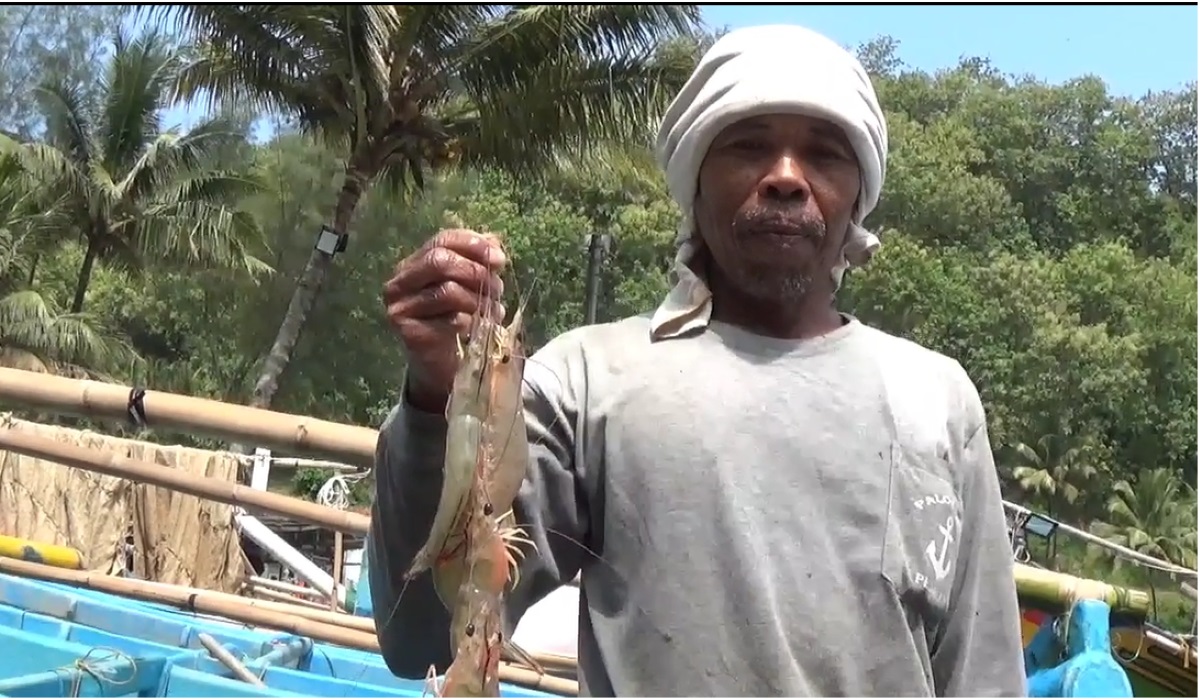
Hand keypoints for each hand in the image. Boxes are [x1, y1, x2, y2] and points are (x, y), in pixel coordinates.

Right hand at [383, 229, 506, 412]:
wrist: (440, 363)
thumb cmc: (455, 319)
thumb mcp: (469, 286)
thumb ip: (478, 261)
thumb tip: (494, 242)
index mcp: (413, 263)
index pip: (442, 240)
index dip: (473, 245)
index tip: (500, 259)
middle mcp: (399, 281)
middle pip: (440, 261)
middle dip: (476, 272)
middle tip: (498, 289)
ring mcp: (399, 306)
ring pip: (447, 290)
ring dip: (479, 300)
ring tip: (495, 311)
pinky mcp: (408, 331)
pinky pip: (448, 319)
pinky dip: (470, 322)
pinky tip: (477, 328)